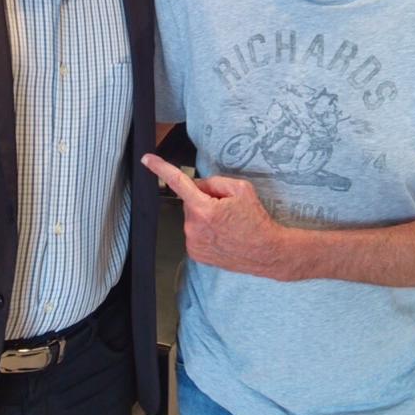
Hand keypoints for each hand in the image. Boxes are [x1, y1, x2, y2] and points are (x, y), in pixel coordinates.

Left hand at [142, 153, 291, 279]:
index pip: (177, 182)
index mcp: (203, 209)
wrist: (266, 252)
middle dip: (203, 201)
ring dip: (204, 218)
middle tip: (225, 209)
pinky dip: (204, 231)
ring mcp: (193, 243)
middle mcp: (193, 227)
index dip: (160, 168)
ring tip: (226, 225)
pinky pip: (194, 233)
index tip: (147, 160)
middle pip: (190, 202)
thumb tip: (198, 185)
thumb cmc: (256, 221)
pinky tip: (221, 235)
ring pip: (192, 219)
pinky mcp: (195, 254)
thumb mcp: (241, 189)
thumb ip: (214, 182)